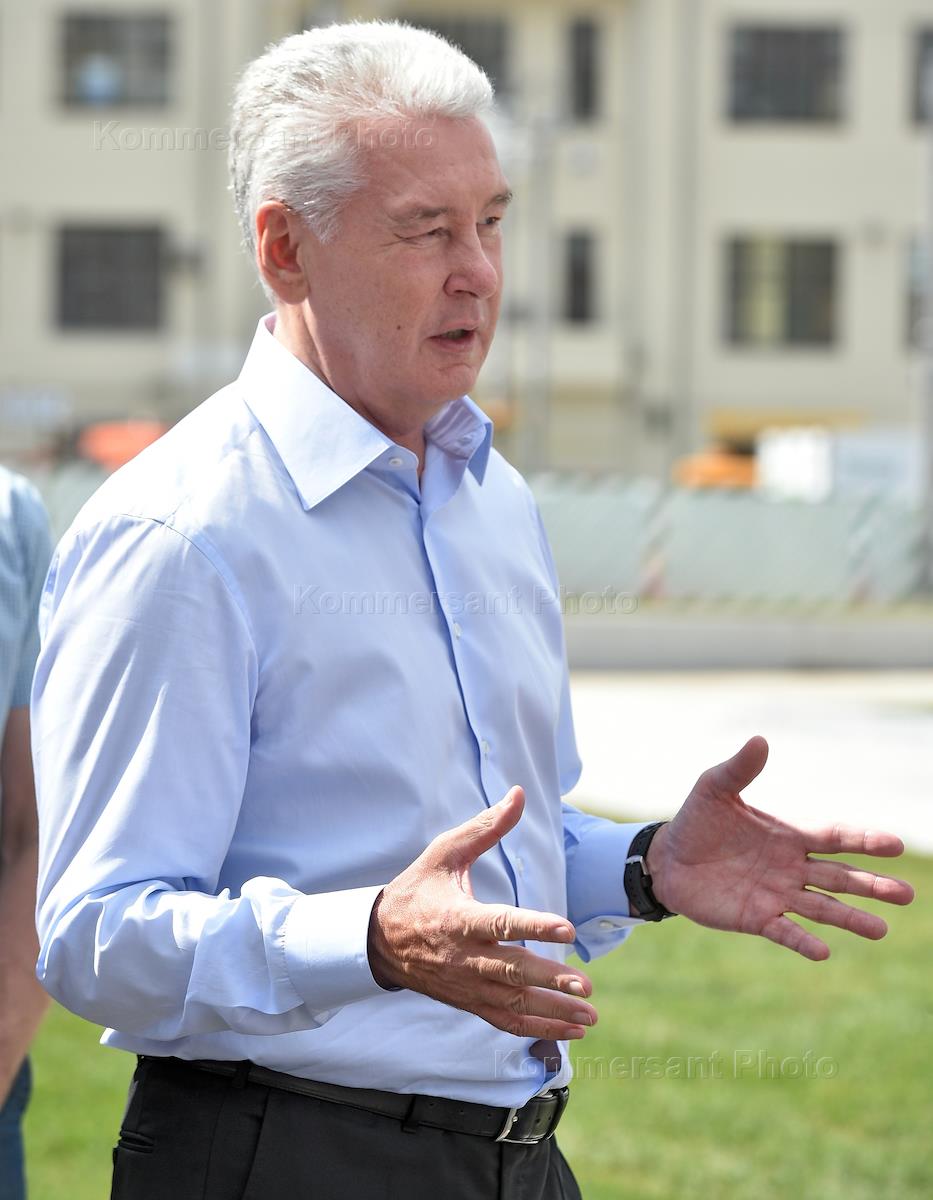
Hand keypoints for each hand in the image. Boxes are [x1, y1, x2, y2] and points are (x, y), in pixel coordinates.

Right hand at [367, 787, 596, 1040]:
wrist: (379, 939)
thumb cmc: (417, 889)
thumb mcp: (445, 852)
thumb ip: (486, 827)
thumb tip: (518, 794)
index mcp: (460, 918)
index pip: (502, 923)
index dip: (535, 927)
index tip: (567, 930)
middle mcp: (465, 957)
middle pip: (513, 971)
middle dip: (550, 981)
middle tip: (586, 987)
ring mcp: (468, 984)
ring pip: (515, 1003)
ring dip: (553, 1012)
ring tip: (589, 1015)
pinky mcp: (470, 1002)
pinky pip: (506, 1021)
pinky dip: (538, 1030)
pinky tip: (570, 1032)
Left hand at [646, 737, 914, 959]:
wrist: (666, 859)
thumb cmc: (696, 821)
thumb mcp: (714, 788)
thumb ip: (740, 769)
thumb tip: (760, 740)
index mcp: (788, 836)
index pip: (834, 838)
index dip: (864, 842)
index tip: (895, 845)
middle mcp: (790, 868)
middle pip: (839, 878)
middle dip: (872, 885)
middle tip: (906, 895)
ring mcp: (776, 895)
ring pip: (822, 909)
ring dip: (850, 918)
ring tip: (881, 929)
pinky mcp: (756, 918)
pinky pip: (785, 931)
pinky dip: (803, 941)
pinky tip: (824, 952)